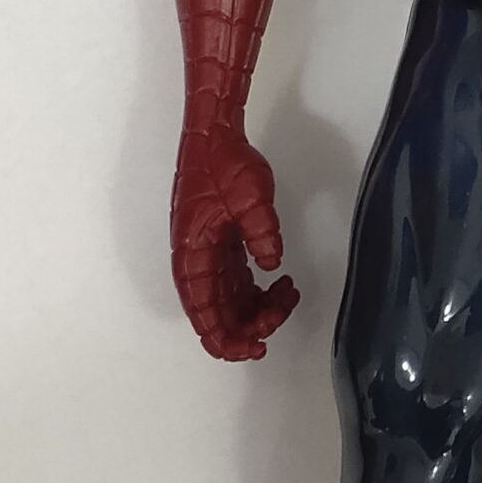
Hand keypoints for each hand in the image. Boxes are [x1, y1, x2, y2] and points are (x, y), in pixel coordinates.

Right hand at [171, 125, 300, 361]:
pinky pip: (237, 281)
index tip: (253, 349)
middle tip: (277, 325)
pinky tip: (279, 284)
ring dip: (257, 306)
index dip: (226, 338)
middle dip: (247, 326)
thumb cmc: (223, 163)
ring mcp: (208, 254)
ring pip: (229, 299)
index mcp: (193, 255)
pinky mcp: (221, 245)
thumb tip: (270, 264)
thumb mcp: (248, 197)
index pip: (204, 312)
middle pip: (217, 312)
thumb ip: (261, 233)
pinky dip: (257, 290)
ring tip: (288, 295)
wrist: (213, 134)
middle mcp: (197, 260)